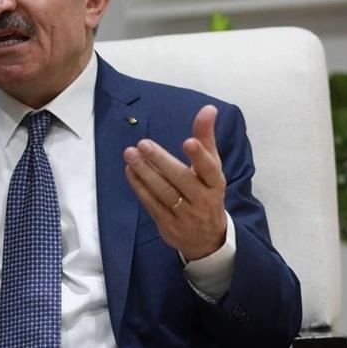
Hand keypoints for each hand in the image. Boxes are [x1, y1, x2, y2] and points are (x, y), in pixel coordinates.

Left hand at [123, 105, 226, 259]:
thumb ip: (206, 138)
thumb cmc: (207, 192)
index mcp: (216, 183)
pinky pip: (152, 204)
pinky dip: (140, 187)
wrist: (208, 239)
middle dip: (161, 161)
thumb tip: (209, 108)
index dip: (200, 156)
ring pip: (163, 192)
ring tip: (130, 154)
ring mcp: (185, 215)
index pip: (209, 169)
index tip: (189, 142)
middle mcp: (202, 199)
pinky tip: (130, 171)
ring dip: (145, 172)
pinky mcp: (169, 225)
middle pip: (181, 179)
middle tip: (143, 144)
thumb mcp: (211, 167)